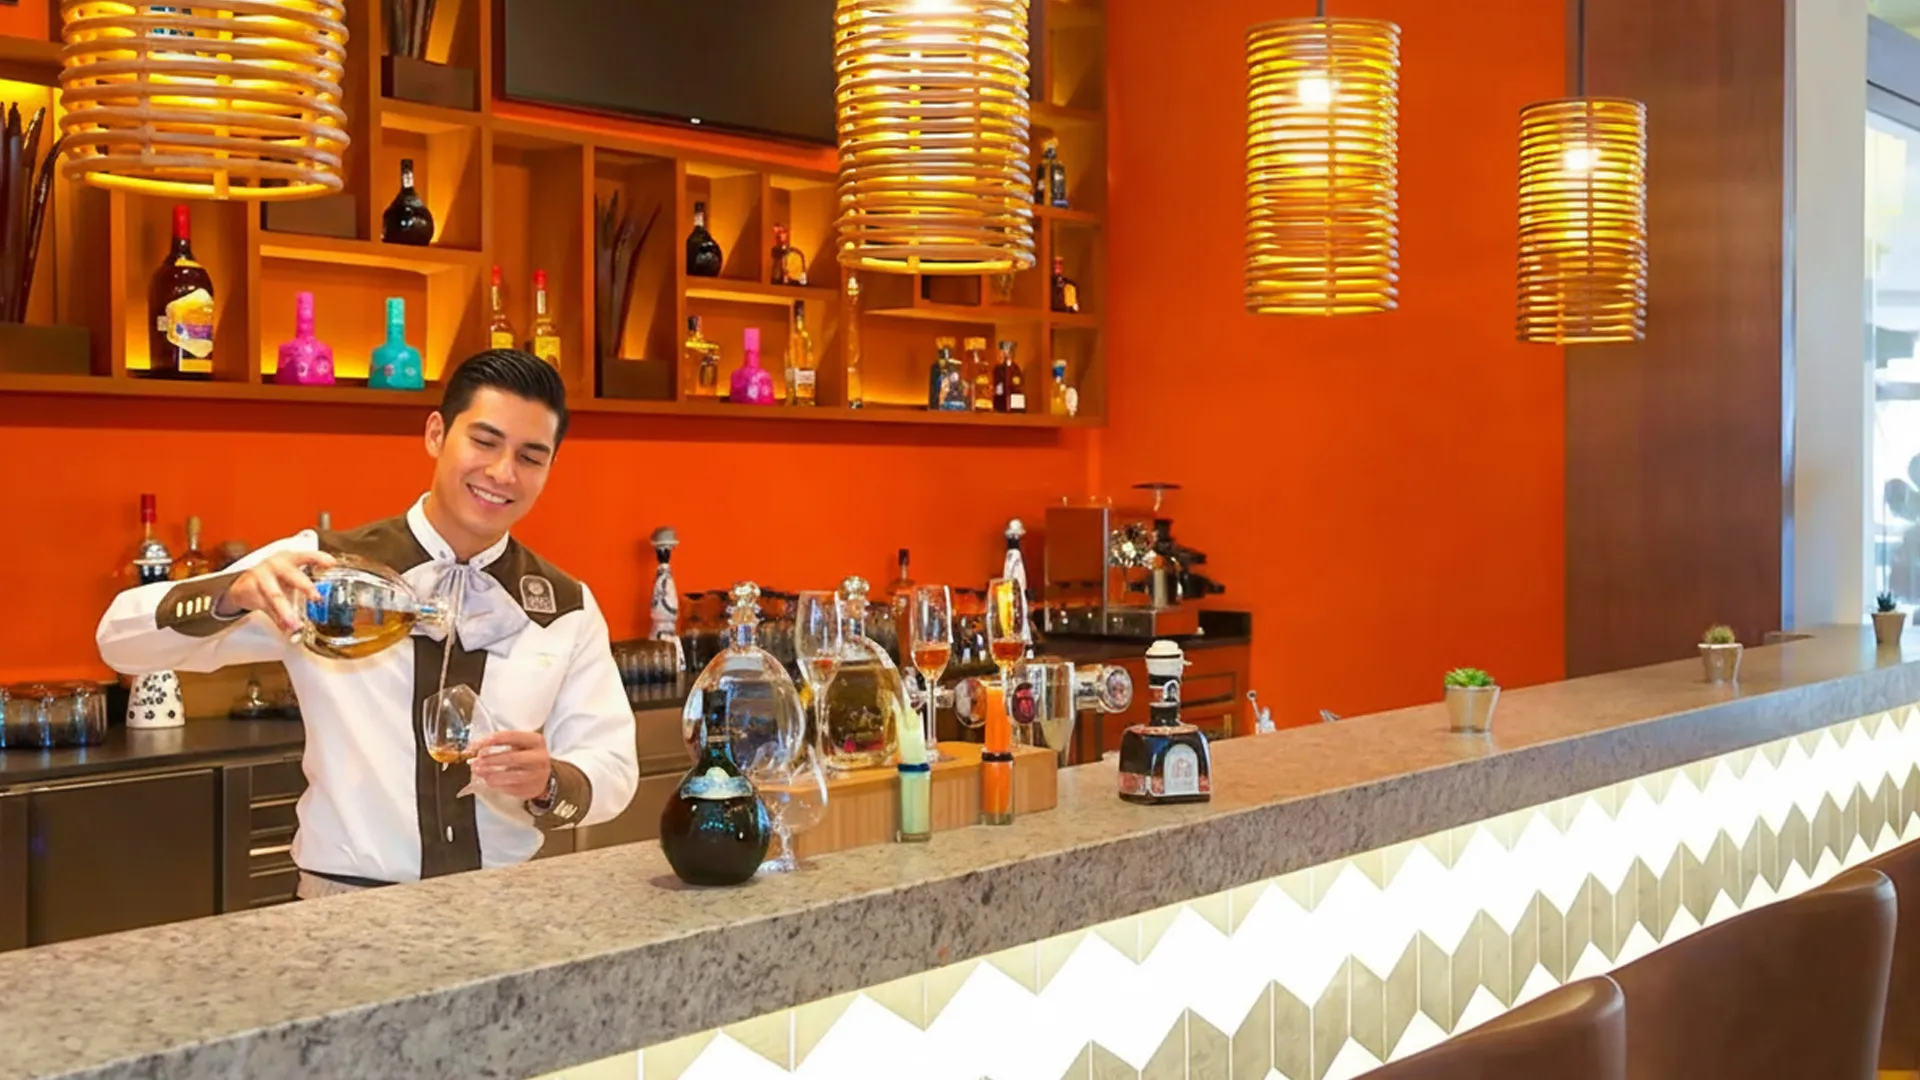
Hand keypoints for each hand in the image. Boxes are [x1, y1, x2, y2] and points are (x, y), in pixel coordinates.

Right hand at [216, 551, 336, 631]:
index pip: (306, 556)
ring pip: (275, 595)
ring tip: (295, 625)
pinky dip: (276, 619)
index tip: (331, 563)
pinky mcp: (249, 588)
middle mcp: (276, 564)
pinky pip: (265, 606)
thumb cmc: (275, 578)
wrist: (244, 582)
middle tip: (316, 598)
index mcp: (290, 559)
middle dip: (305, 586)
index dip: (318, 558)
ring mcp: (261, 575)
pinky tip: (284, 628)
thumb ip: (305, 591)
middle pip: (291, 574)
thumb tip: (322, 611)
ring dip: (286, 611)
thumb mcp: (290, 580)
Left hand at [467, 729, 552, 800]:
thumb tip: (473, 749)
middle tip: (475, 763)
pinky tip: (489, 781)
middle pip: (511, 758)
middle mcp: (539, 757)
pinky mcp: (531, 789)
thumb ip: (500, 744)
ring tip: (479, 772)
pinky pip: (511, 788)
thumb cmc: (526, 755)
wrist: (545, 774)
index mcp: (536, 741)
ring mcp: (537, 775)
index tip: (474, 747)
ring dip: (490, 775)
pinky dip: (497, 785)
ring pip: (511, 776)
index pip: (511, 736)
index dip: (490, 741)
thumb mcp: (519, 744)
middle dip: (490, 760)